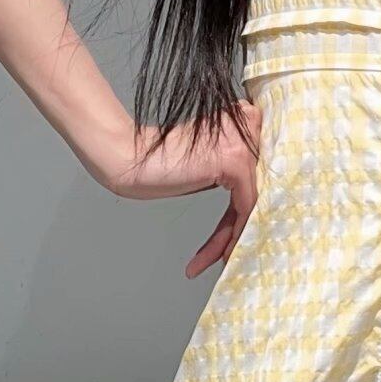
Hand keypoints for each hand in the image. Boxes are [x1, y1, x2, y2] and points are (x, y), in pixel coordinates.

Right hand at [85, 100, 262, 277]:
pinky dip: (234, 234)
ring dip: (232, 237)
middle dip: (238, 226)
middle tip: (225, 253)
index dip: (244, 209)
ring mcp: (241, 144)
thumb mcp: (201, 163)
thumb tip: (249, 196)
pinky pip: (246, 206)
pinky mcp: (234, 160)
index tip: (232, 236)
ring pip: (251, 200)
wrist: (126, 156)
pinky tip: (218, 255)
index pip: (253, 173)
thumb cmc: (155, 163)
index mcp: (239, 122)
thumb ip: (226, 168)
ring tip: (218, 260)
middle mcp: (245, 127)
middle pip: (254, 188)